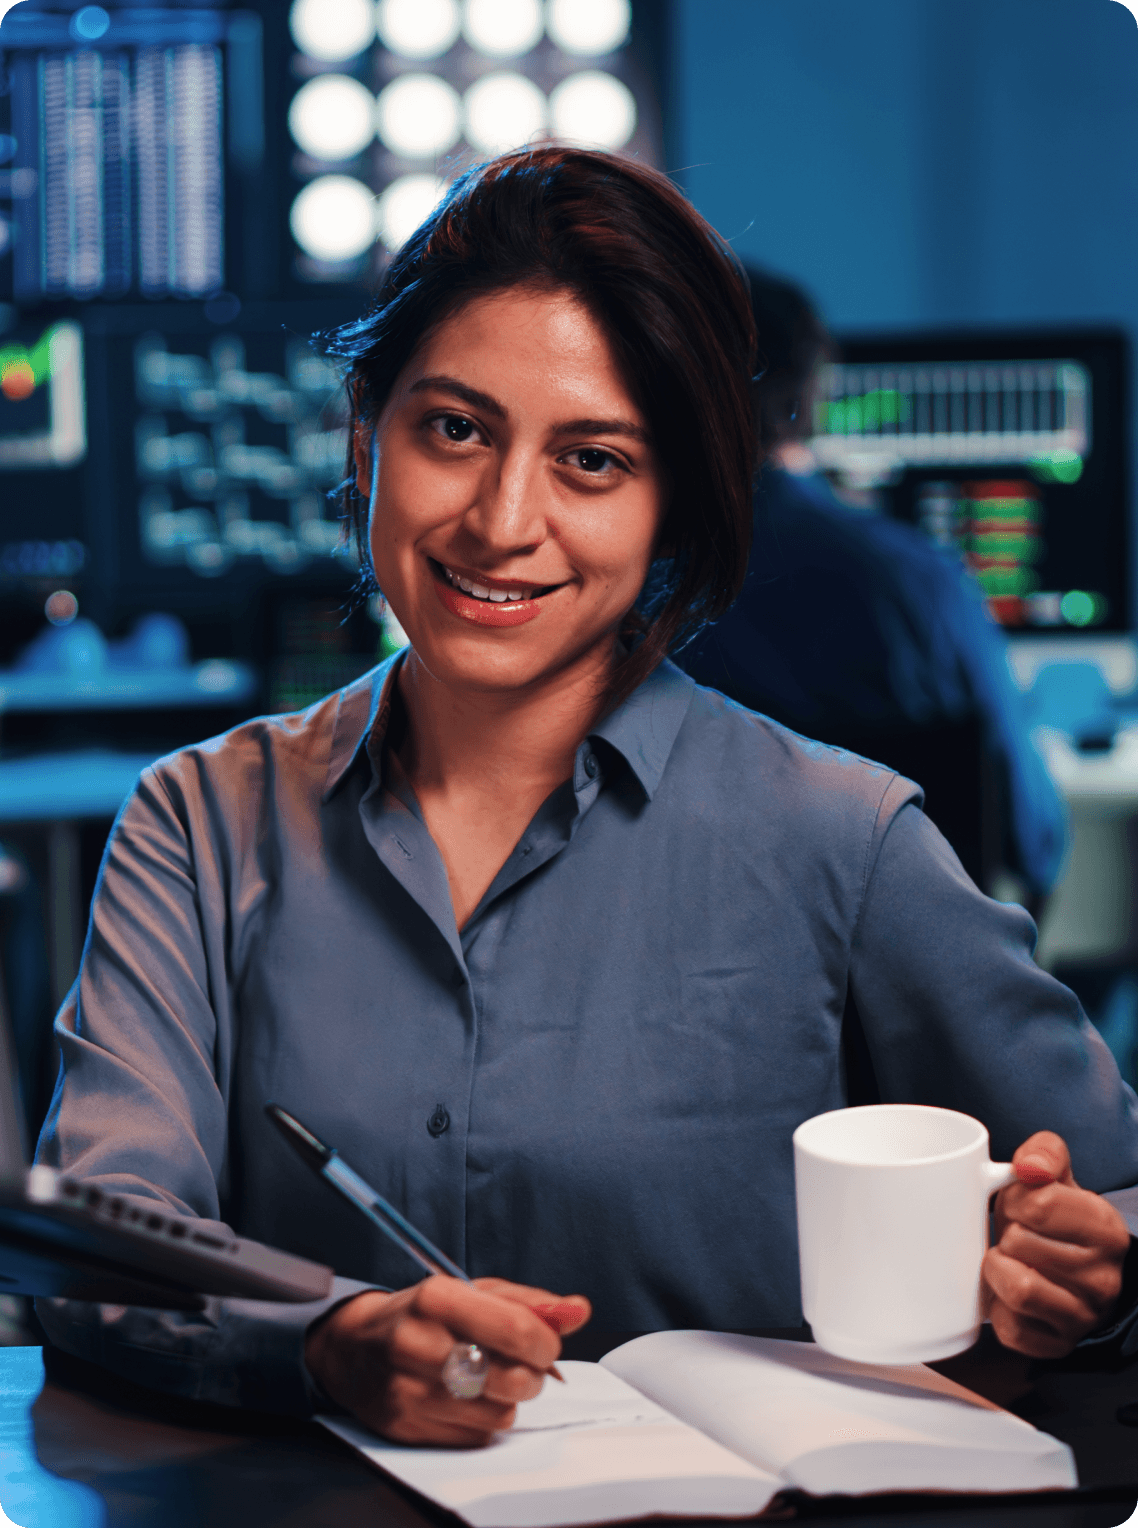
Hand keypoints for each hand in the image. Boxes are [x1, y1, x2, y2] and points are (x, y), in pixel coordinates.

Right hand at [304, 1276, 590, 1445]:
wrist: (353, 1347)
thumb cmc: (423, 1314)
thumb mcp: (473, 1291)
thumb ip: (530, 1302)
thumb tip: (579, 1310)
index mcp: (438, 1298)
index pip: (520, 1331)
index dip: (547, 1342)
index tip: (544, 1342)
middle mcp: (419, 1343)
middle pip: (515, 1380)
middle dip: (532, 1374)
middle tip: (519, 1362)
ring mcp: (409, 1390)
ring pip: (500, 1414)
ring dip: (507, 1399)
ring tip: (488, 1378)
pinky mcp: (406, 1427)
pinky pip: (476, 1437)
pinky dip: (482, 1421)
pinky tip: (465, 1399)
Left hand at [982, 1131, 1130, 1357]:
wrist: (1060, 1263)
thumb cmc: (1050, 1217)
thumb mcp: (1054, 1174)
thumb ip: (1044, 1154)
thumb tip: (1029, 1166)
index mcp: (1107, 1229)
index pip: (1039, 1204)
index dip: (1015, 1199)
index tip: (1020, 1204)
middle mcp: (1105, 1278)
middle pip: (1020, 1244)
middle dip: (1005, 1233)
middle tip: (1014, 1234)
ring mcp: (1083, 1317)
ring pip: (1018, 1289)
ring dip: (998, 1269)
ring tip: (1009, 1260)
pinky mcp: (1057, 1345)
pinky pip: (1012, 1329)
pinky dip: (998, 1308)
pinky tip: (1007, 1293)